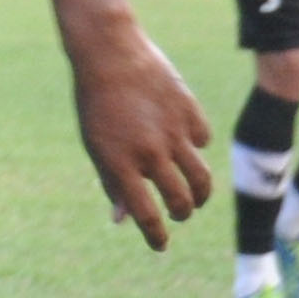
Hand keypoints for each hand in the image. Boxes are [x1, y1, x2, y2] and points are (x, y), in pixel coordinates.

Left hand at [68, 10, 211, 247]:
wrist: (109, 53)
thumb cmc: (96, 103)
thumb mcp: (96, 145)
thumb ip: (111, 182)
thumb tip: (123, 219)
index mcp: (120, 164)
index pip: (145, 214)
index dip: (155, 235)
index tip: (160, 245)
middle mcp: (149, 152)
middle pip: (180, 200)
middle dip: (182, 214)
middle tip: (180, 213)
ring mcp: (172, 132)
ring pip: (201, 178)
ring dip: (200, 194)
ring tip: (195, 195)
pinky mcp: (189, 111)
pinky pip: (202, 140)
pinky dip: (197, 147)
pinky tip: (188, 144)